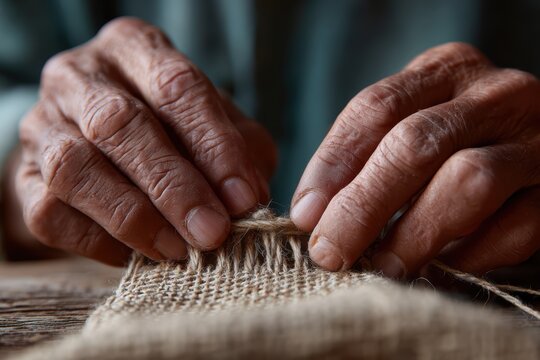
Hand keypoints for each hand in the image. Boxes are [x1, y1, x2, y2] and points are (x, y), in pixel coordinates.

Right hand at [16, 18, 276, 264]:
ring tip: (179, 250)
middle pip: (120, 124)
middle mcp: (81, 76)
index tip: (243, 198)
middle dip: (173, 186)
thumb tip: (246, 199)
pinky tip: (138, 254)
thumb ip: (241, 150)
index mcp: (135, 48)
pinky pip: (50, 212)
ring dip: (134, 218)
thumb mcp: (218, 124)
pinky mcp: (24, 176)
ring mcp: (43, 124)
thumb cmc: (175, 129)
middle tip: (213, 232)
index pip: (176, 86)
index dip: (214, 146)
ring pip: (75, 169)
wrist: (106, 145)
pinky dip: (99, 241)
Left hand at [291, 42, 539, 276]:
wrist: (538, 148)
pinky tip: (440, 268)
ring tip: (382, 267)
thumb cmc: (454, 144)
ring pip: (467, 182)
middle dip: (363, 205)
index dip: (332, 164)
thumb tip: (312, 214)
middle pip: (414, 144)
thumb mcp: (413, 125)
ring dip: (414, 235)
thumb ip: (368, 155)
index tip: (306, 214)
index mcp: (445, 71)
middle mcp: (494, 94)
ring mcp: (536, 139)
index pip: (376, 108)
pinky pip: (514, 228)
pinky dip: (469, 256)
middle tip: (330, 252)